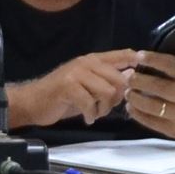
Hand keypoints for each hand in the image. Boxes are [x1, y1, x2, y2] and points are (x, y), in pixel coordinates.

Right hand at [15, 49, 141, 128]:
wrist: (33, 102)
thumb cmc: (62, 96)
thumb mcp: (89, 87)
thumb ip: (109, 79)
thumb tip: (133, 72)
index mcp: (93, 60)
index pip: (121, 55)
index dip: (135, 61)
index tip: (142, 71)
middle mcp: (86, 63)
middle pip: (118, 79)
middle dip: (116, 99)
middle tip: (105, 108)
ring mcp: (76, 73)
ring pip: (107, 92)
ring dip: (104, 108)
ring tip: (95, 113)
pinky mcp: (68, 86)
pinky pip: (90, 103)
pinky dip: (91, 115)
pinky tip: (87, 118)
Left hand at [122, 46, 174, 141]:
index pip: (172, 65)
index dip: (153, 60)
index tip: (138, 55)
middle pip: (158, 87)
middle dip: (139, 80)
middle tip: (128, 76)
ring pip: (152, 106)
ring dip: (135, 98)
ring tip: (127, 92)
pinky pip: (152, 122)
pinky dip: (138, 115)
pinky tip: (131, 108)